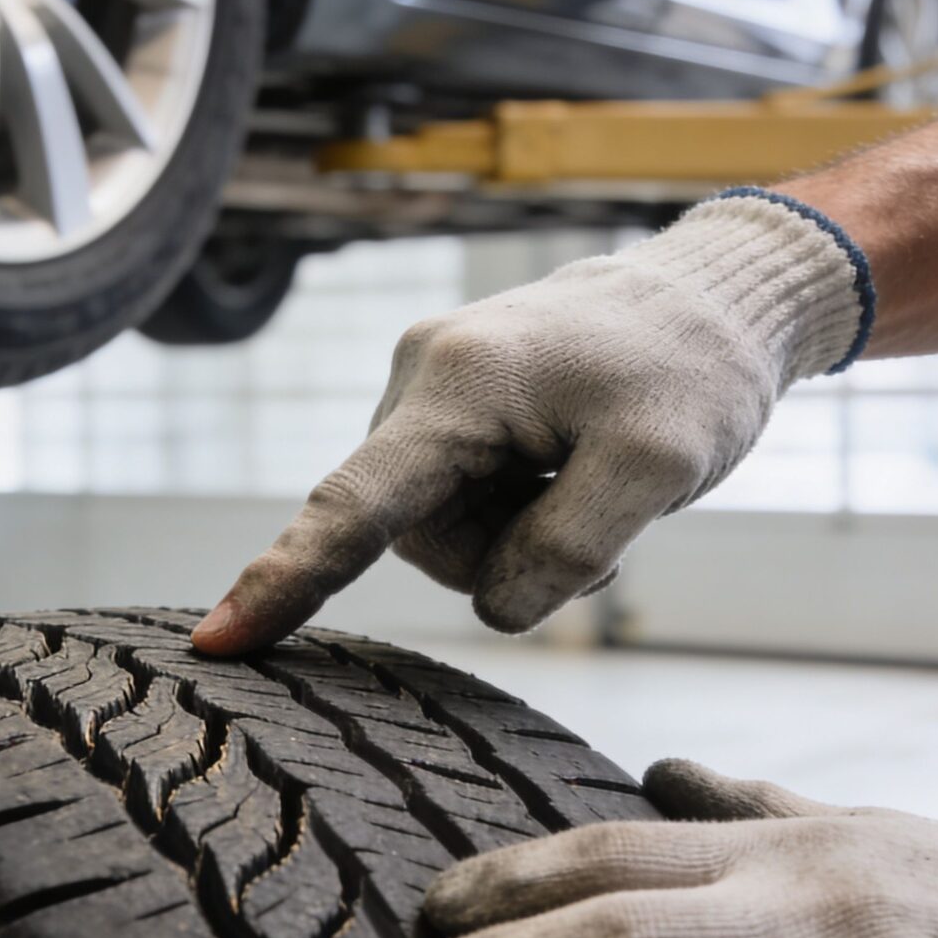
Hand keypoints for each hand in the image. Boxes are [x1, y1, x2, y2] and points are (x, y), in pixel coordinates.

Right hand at [192, 190, 869, 652]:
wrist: (721, 294)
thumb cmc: (694, 369)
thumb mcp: (658, 469)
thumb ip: (566, 551)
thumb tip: (492, 608)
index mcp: (457, 386)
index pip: (354, 508)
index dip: (284, 584)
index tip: (216, 644)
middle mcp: (421, 376)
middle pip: (423, 539)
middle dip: (510, 555)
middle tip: (607, 520)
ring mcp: (432, 386)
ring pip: (446, 530)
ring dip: (522, 534)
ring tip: (595, 480)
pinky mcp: (455, 402)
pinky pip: (465, 498)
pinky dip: (524, 509)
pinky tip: (576, 469)